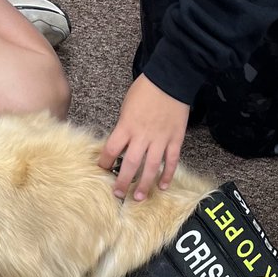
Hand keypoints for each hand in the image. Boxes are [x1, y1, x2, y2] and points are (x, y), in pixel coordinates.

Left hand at [98, 74, 189, 199]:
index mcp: (127, 126)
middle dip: (123, 181)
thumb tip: (121, 144)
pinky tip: (163, 186)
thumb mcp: (127, 107)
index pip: (112, 149)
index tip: (102, 169)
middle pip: (130, 164)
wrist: (171, 79)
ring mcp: (160, 139)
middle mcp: (142, 136)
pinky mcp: (175, 139)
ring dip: (144, 184)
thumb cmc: (146, 90)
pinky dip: (168, 174)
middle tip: (118, 194)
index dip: (105, 162)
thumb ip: (124, 127)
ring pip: (151, 167)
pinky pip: (171, 161)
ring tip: (139, 197)